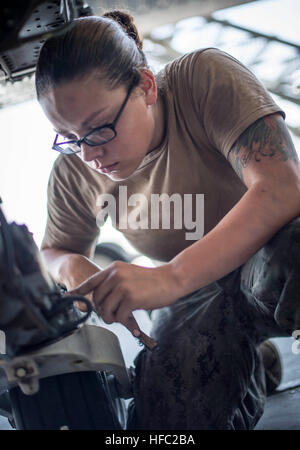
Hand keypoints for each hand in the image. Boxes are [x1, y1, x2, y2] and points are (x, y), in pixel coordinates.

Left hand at [66, 261, 180, 332]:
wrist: (172, 279)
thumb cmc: (152, 280)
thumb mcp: (129, 274)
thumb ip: (114, 283)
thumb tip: (101, 299)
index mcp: (113, 268)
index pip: (90, 281)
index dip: (78, 292)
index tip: (67, 298)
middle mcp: (115, 275)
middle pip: (96, 300)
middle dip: (102, 311)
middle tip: (113, 314)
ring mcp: (122, 286)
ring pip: (105, 309)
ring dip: (111, 317)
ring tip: (122, 316)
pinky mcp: (131, 298)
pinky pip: (118, 315)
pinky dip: (123, 320)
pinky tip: (131, 318)